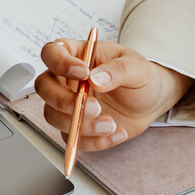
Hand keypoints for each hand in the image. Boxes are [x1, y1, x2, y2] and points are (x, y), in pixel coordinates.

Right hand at [36, 39, 192, 150]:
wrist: (151, 101)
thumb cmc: (140, 77)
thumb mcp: (136, 67)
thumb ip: (117, 70)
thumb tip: (96, 79)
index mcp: (78, 55)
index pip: (52, 52)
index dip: (60, 63)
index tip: (84, 74)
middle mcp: (67, 79)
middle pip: (43, 87)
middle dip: (64, 101)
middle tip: (94, 108)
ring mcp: (69, 105)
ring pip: (53, 116)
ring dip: (80, 125)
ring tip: (110, 124)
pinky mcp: (76, 128)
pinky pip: (73, 139)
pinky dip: (95, 141)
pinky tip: (117, 133)